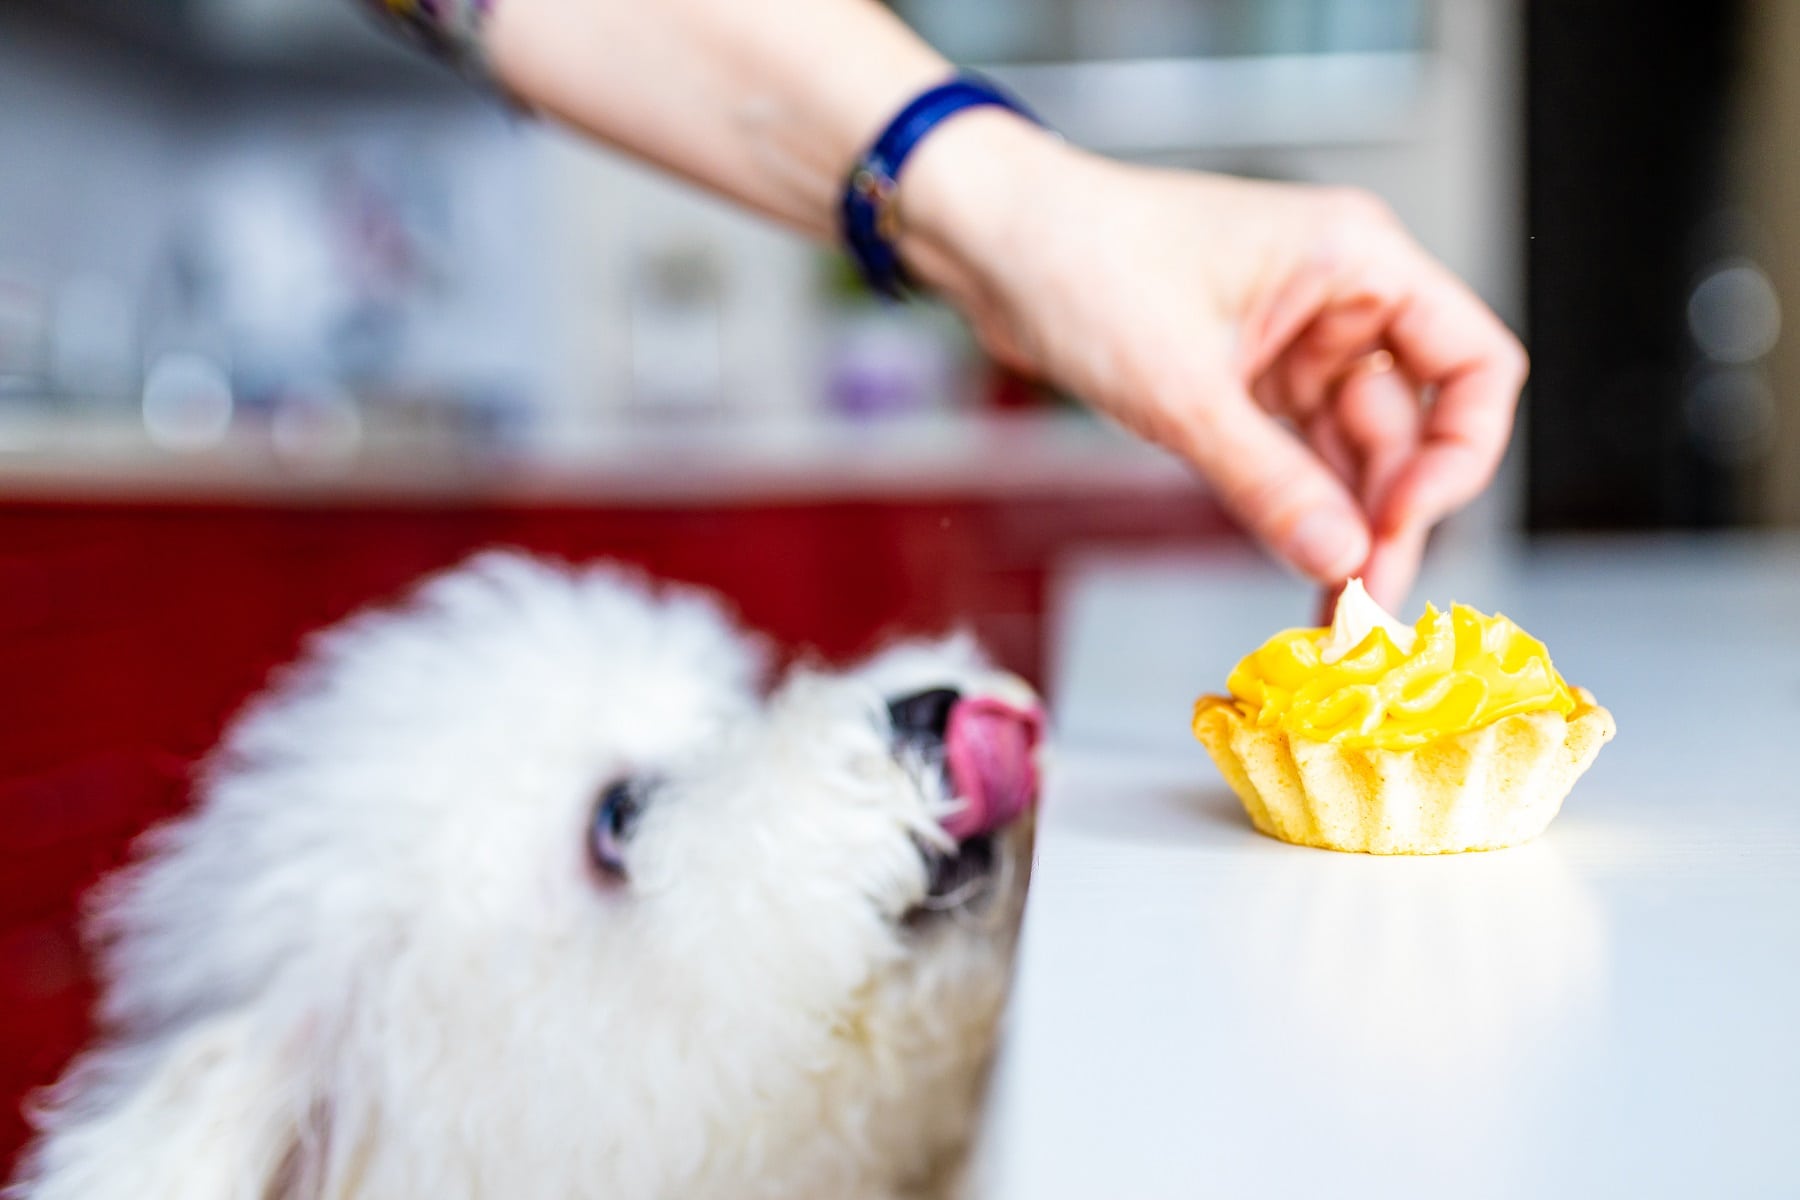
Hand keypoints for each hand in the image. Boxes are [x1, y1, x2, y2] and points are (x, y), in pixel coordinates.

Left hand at [900, 116, 1526, 610]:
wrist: (993, 241)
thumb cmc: (1081, 261)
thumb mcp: (1181, 389)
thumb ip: (1267, 481)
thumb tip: (1339, 560)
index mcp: (1356, 261)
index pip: (1474, 363)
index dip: (1460, 454)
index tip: (1404, 522)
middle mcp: (1340, 298)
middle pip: (1413, 426)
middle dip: (1391, 518)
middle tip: (1362, 608)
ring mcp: (1294, 340)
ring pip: (1353, 451)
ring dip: (1345, 529)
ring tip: (1333, 615)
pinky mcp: (1247, 376)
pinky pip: (1297, 454)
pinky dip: (1299, 510)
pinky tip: (1302, 569)